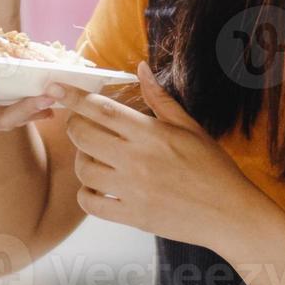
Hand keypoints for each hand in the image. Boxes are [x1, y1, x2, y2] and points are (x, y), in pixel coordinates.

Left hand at [53, 63, 274, 253]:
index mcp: (150, 134)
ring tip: (96, 157)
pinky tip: (99, 186)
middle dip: (75, 125)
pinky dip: (87, 193)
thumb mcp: (190, 127)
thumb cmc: (212, 167)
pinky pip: (90, 203)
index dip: (73, 96)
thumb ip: (159, 98)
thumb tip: (140, 67)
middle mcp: (136, 160)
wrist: (230, 214)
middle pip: (83, 136)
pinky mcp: (131, 216)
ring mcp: (132, 190)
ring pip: (83, 169)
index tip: (54, 87)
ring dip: (82, 159)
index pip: (101, 109)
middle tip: (82, 126)